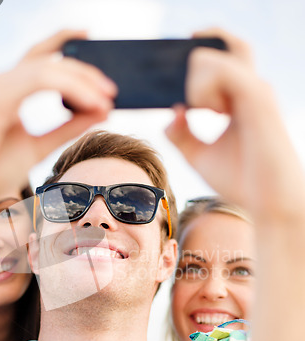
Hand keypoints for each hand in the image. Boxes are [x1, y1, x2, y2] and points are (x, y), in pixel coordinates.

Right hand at [0, 30, 116, 218]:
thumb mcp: (38, 147)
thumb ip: (68, 128)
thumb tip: (102, 110)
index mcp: (6, 92)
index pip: (40, 60)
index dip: (68, 48)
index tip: (100, 58)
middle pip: (48, 61)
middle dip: (85, 71)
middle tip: (113, 90)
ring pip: (46, 68)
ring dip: (82, 81)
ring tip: (106, 98)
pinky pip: (39, 81)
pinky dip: (70, 89)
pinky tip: (90, 102)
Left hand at [166, 28, 304, 222]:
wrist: (267, 202)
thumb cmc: (240, 180)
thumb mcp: (199, 156)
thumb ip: (182, 134)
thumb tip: (169, 114)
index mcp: (238, 98)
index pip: (221, 54)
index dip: (198, 49)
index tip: (171, 69)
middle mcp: (248, 88)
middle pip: (223, 42)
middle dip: (192, 54)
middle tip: (185, 93)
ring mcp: (254, 90)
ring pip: (215, 56)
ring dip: (195, 81)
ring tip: (202, 111)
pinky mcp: (257, 99)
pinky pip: (222, 71)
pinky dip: (203, 88)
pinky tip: (208, 112)